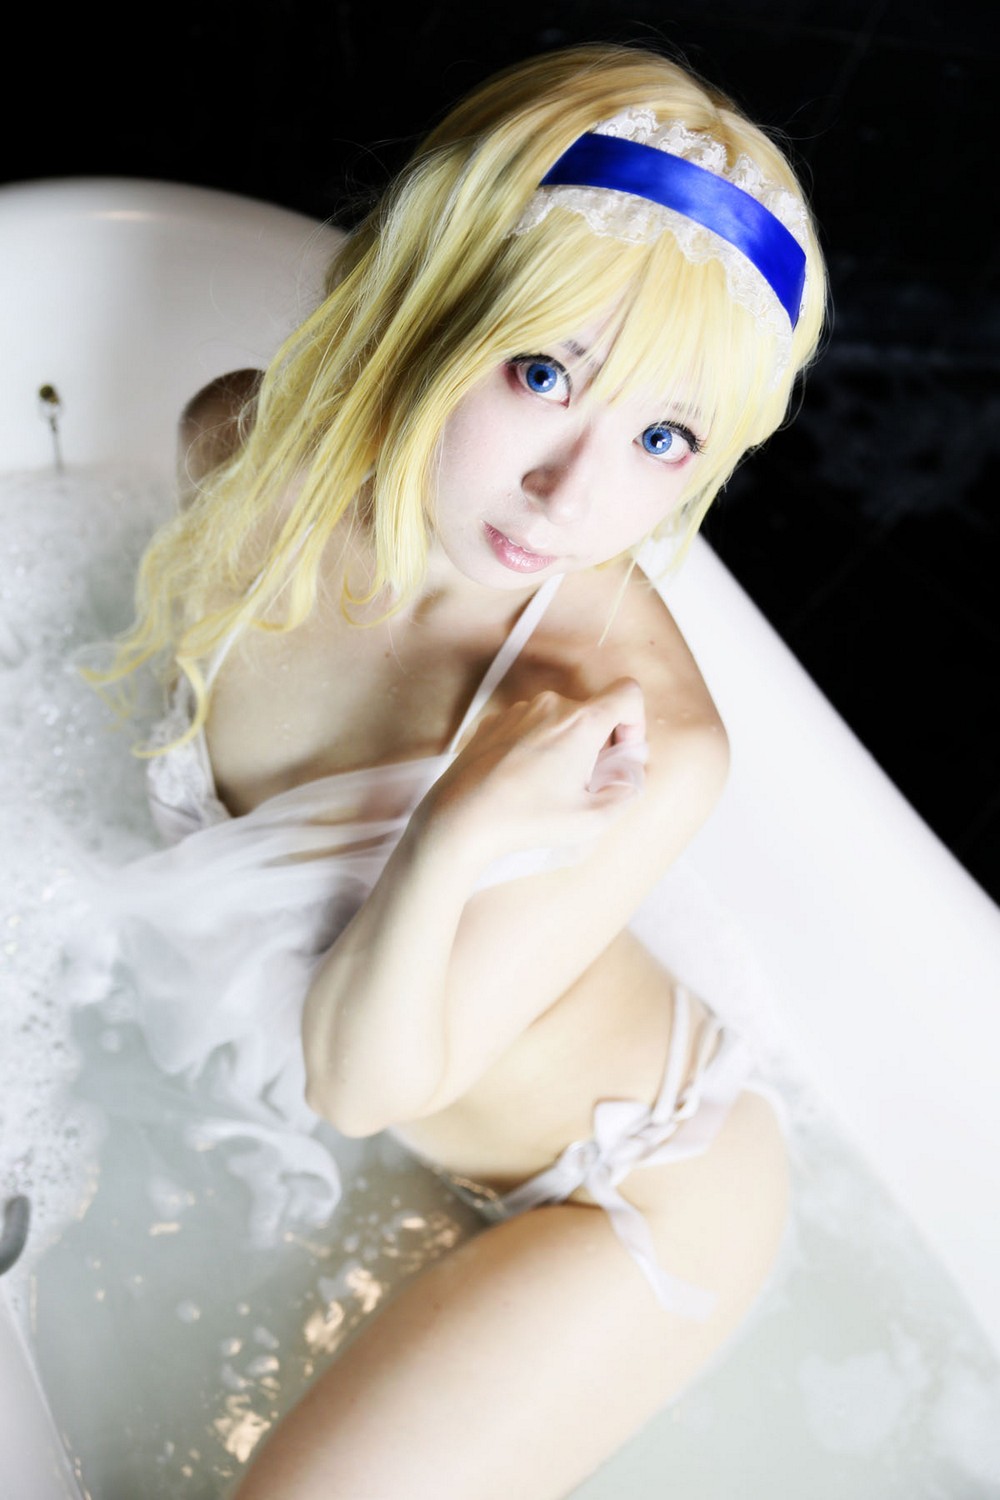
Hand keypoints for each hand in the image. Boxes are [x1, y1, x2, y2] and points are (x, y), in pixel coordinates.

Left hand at [417, 678, 647, 865]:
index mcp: (581, 722)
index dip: (635, 722)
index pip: (628, 693)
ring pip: (560, 719)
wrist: (460, 818)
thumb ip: (623, 795)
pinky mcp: (494, 722)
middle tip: (583, 782)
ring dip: (565, 745)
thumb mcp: (590, 820)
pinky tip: (521, 779)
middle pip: (592, 711)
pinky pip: (530, 725)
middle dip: (597, 743)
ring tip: (547, 785)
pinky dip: (536, 746)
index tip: (619, 753)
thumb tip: (627, 780)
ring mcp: (519, 710)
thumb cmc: (527, 820)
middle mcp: (551, 705)